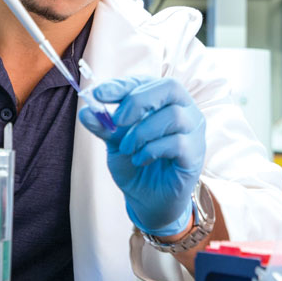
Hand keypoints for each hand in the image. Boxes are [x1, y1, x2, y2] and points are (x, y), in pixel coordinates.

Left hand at [77, 76, 205, 236]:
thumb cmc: (135, 162)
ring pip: (174, 115)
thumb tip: (86, 111)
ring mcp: (193, 131)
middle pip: (170, 87)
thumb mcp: (114, 142)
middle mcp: (184, 110)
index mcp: (162, 100)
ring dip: (142, 131)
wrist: (147, 198)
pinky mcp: (196, 154)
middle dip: (138, 100)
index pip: (146, 82)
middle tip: (117, 120)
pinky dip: (152, 149)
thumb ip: (103, 126)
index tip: (98, 94)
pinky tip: (140, 160)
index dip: (122, 85)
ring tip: (126, 148)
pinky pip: (178, 143)